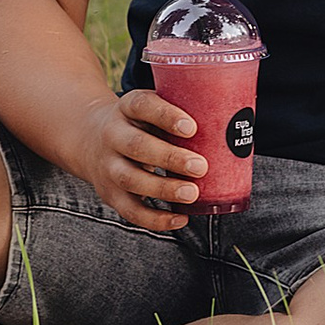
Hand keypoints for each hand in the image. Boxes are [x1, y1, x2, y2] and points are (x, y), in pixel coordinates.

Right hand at [83, 85, 208, 230]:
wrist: (87, 138)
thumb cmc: (139, 123)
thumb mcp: (150, 107)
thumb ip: (182, 110)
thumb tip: (237, 122)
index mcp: (126, 107)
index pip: (142, 105)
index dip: (165, 116)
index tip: (192, 127)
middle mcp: (112, 135)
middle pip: (136, 146)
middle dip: (169, 158)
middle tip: (201, 166)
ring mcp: (108, 166)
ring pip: (131, 179)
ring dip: (163, 189)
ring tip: (192, 194)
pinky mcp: (110, 194)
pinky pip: (130, 210)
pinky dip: (155, 219)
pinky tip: (181, 219)